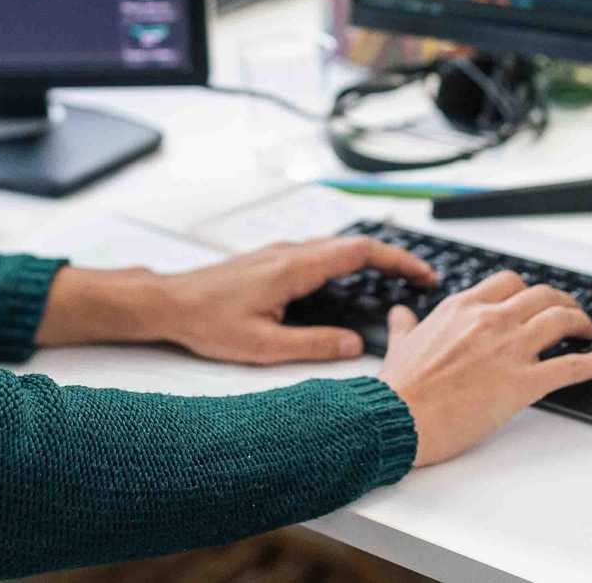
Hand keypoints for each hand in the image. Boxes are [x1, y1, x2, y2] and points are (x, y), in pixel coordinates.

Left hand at [158, 235, 438, 363]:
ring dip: (369, 262)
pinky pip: (319, 255)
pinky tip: (348, 288)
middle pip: (354, 245)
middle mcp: (290, 252)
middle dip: (392, 260)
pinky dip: (345, 265)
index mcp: (294, 267)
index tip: (423, 274)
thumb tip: (354, 346)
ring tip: (393, 285)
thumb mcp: (264, 345)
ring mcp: (280, 253)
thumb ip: (314, 345)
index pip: (360, 252)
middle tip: (420, 281)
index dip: (398, 260)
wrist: (168, 302)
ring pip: (336, 248)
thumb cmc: (207, 321)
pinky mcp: (272, 261)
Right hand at [377, 270, 591, 466]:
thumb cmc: (400, 387)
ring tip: (589, 331)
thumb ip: (404, 324)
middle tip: (571, 314)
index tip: (535, 301)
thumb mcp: (400, 343)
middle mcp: (491, 319)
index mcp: (463, 307)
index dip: (528, 291)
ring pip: (561, 320)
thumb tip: (400, 314)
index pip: (508, 282)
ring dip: (582, 322)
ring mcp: (510, 349)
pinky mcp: (523, 382)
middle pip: (542, 295)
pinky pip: (572, 366)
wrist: (399, 416)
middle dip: (562, 302)